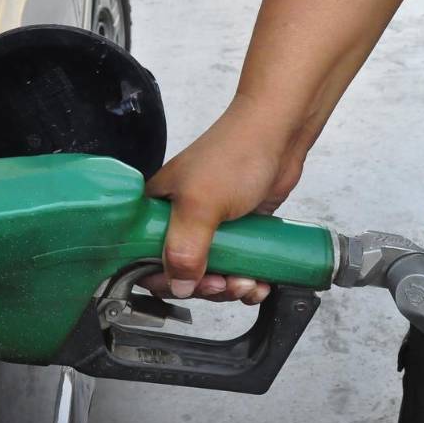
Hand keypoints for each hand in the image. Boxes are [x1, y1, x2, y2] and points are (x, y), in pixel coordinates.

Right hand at [143, 95, 311, 303]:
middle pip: (180, 272)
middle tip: (224, 284)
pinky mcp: (236, 231)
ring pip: (210, 273)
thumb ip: (184, 249)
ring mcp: (209, 227)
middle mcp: (179, 219)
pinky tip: (260, 282)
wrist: (280, 135)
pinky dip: (246, 280)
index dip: (164, 280)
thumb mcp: (201, 204)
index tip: (188, 287)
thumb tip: (178, 286)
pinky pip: (235, 266)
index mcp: (157, 208)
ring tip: (249, 283)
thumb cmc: (236, 154)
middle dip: (205, 287)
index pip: (143, 257)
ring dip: (229, 287)